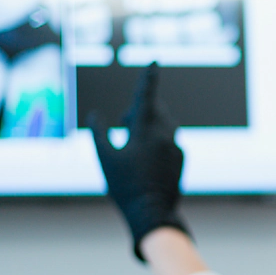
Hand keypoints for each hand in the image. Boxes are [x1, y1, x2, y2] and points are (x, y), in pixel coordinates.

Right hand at [88, 62, 191, 261]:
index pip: (146, 97)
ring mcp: (175, 147)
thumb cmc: (124, 187)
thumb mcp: (105, 160)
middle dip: (140, 109)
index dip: (148, 78)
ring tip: (133, 138)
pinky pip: (169, 140)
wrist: (152, 213)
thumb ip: (99, 134)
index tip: (154, 61)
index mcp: (145, 132)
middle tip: (124, 122)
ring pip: (164, 123)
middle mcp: (164, 135)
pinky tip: (145, 157)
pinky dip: (157, 140)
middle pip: (154, 110)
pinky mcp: (180, 159)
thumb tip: (95, 115)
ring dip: (149, 123)